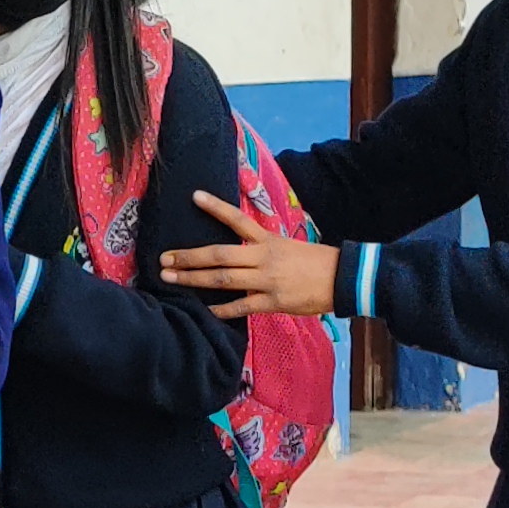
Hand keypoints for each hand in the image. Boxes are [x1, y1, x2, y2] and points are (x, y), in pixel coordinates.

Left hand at [158, 194, 341, 319]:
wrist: (344, 278)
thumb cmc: (316, 262)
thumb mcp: (288, 245)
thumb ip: (262, 248)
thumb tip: (239, 251)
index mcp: (268, 240)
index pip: (237, 219)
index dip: (215, 207)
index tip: (194, 196)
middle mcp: (264, 257)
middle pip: (219, 254)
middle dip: (189, 256)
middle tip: (164, 258)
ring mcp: (266, 280)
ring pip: (223, 279)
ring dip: (194, 279)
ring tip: (170, 279)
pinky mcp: (272, 302)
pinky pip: (240, 307)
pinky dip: (220, 310)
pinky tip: (203, 312)